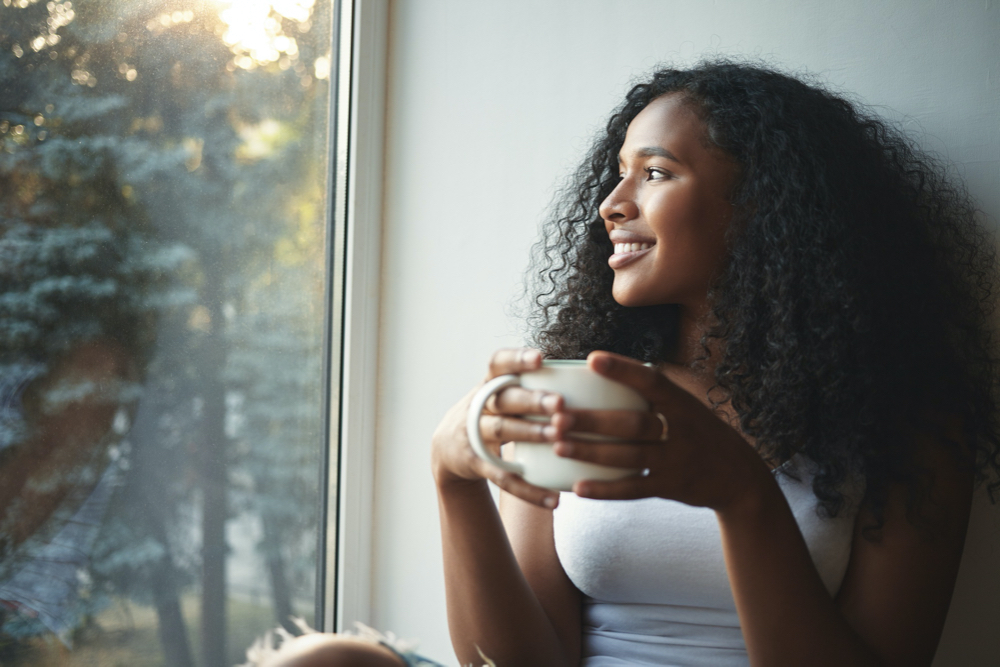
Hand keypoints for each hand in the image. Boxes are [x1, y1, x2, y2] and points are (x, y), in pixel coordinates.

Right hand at [431, 348, 566, 508]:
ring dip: (530, 433)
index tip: (540, 358)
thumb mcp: (500, 394)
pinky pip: (503, 477)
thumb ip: (530, 386)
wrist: (447, 448)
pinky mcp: (476, 464)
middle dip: (532, 400)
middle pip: (504, 399)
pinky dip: (528, 489)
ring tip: (558, 437)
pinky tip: (554, 499)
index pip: (498, 364)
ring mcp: (474, 434)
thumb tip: (590, 380)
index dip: (517, 359)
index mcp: (488, 383)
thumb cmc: (491, 413)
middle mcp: (479, 405)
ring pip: (503, 431)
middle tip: (559, 403)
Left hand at [552, 351, 771, 510]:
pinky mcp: (671, 488)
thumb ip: (653, 392)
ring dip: (591, 451)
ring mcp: (677, 460)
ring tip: (558, 446)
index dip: (622, 369)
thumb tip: (600, 367)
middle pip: (632, 424)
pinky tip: (578, 486)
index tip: (591, 359)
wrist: (739, 476)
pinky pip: (634, 489)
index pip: (651, 381)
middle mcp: (681, 430)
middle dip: (593, 420)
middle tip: (557, 416)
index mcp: (682, 402)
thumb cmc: (698, 431)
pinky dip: (605, 490)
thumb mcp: (685, 405)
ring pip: (628, 457)